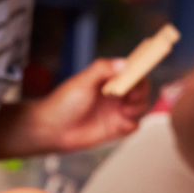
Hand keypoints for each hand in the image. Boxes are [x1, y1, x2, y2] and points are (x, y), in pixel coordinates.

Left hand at [19, 56, 153, 154]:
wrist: (53, 129)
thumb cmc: (64, 102)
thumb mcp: (82, 81)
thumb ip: (102, 69)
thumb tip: (125, 63)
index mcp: (107, 78)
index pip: (131, 71)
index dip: (139, 72)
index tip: (138, 77)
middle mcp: (115, 93)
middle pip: (141, 89)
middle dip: (140, 92)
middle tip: (130, 96)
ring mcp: (116, 110)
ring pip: (141, 106)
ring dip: (138, 107)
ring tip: (124, 110)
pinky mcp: (116, 127)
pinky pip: (134, 125)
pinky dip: (132, 123)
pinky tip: (120, 123)